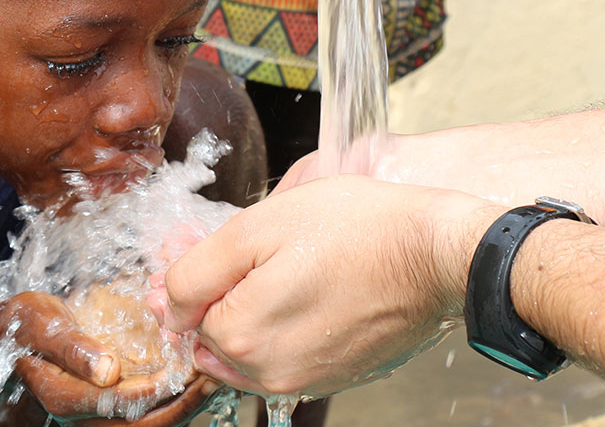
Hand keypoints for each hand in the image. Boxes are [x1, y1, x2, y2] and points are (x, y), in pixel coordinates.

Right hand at [0, 292, 219, 424]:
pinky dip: (173, 402)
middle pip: (141, 425)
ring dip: (183, 406)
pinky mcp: (108, 411)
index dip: (156, 390)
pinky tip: (193, 381)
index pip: (119, 403)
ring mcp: (96, 417)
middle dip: (182, 405)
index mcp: (63, 396)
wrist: (17, 337)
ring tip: (212, 380)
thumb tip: (108, 370)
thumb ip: (72, 348)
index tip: (184, 371)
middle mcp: (81, 416)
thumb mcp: (43, 325)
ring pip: (148, 425)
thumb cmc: (28, 325)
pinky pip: (146, 415)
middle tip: (212, 378)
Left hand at [150, 175, 499, 396]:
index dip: (181, 278)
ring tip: (265, 268)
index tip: (192, 249)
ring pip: (244, 350)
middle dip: (208, 297)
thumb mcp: (257, 227)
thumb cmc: (357, 230)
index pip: (181, 312)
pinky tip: (294, 290)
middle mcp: (267, 371)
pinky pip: (282, 357)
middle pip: (210, 336)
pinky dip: (276, 328)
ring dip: (241, 314)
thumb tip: (167, 302)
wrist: (437, 254)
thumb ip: (198, 269)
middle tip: (231, 252)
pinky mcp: (333, 374)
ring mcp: (304, 378)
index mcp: (240, 335)